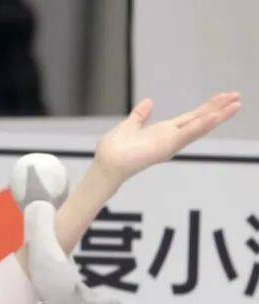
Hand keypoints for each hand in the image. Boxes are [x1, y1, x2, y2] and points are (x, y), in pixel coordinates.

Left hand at [94, 92, 241, 183]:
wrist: (106, 164)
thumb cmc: (114, 150)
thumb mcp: (129, 126)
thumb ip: (140, 116)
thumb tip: (149, 102)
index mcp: (164, 132)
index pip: (191, 117)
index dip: (207, 107)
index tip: (223, 97)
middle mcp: (171, 138)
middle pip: (200, 120)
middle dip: (219, 109)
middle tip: (238, 97)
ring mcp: (170, 143)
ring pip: (199, 127)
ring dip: (217, 116)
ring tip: (236, 104)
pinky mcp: (165, 147)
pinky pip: (186, 134)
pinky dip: (200, 126)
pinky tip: (214, 117)